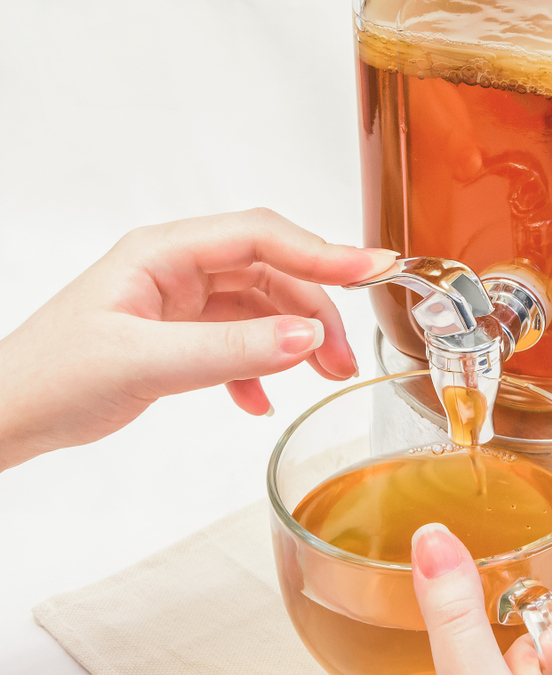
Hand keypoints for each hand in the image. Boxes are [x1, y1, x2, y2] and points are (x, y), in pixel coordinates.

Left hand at [0, 208, 396, 471]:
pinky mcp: (179, 335)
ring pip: (261, 307)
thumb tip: (308, 336)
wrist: (9, 416)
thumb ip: (231, 349)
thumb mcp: (146, 362)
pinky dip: (258, 368)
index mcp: (163, 253)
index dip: (320, 251)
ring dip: (295, 341)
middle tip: (342, 359)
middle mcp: (176, 269)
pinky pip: (239, 340)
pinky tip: (258, 401)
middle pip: (270, 272)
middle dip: (315, 312)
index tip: (371, 270)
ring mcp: (179, 302)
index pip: (260, 236)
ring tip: (321, 378)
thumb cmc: (53, 377)